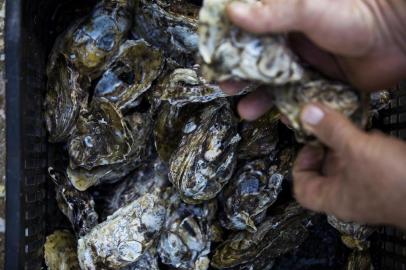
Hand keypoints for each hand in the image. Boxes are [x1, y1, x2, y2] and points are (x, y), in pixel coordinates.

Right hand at [222, 0, 405, 119]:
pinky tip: (275, 114)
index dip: (228, 43)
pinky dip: (282, 106)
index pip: (247, 29)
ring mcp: (303, 63)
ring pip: (272, 82)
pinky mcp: (316, 81)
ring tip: (244, 108)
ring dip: (257, 95)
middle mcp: (290, 41)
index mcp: (284, 18)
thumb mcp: (308, 9)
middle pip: (255, 60)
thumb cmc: (355, 16)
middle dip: (238, 75)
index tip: (213, 56)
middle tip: (223, 85)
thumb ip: (272, 13)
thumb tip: (234, 11)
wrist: (395, 39)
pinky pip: (293, 96)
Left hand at [293, 103, 405, 227]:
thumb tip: (305, 111)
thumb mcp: (357, 149)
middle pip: (325, 172)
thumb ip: (331, 130)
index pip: (302, 189)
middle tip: (329, 126)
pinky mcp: (387, 182)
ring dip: (347, 144)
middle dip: (326, 147)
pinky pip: (368, 164)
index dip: (300, 166)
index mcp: (333, 197)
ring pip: (348, 165)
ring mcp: (369, 190)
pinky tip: (374, 135)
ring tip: (351, 127)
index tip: (311, 144)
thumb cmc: (393, 178)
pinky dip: (367, 148)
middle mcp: (348, 197)